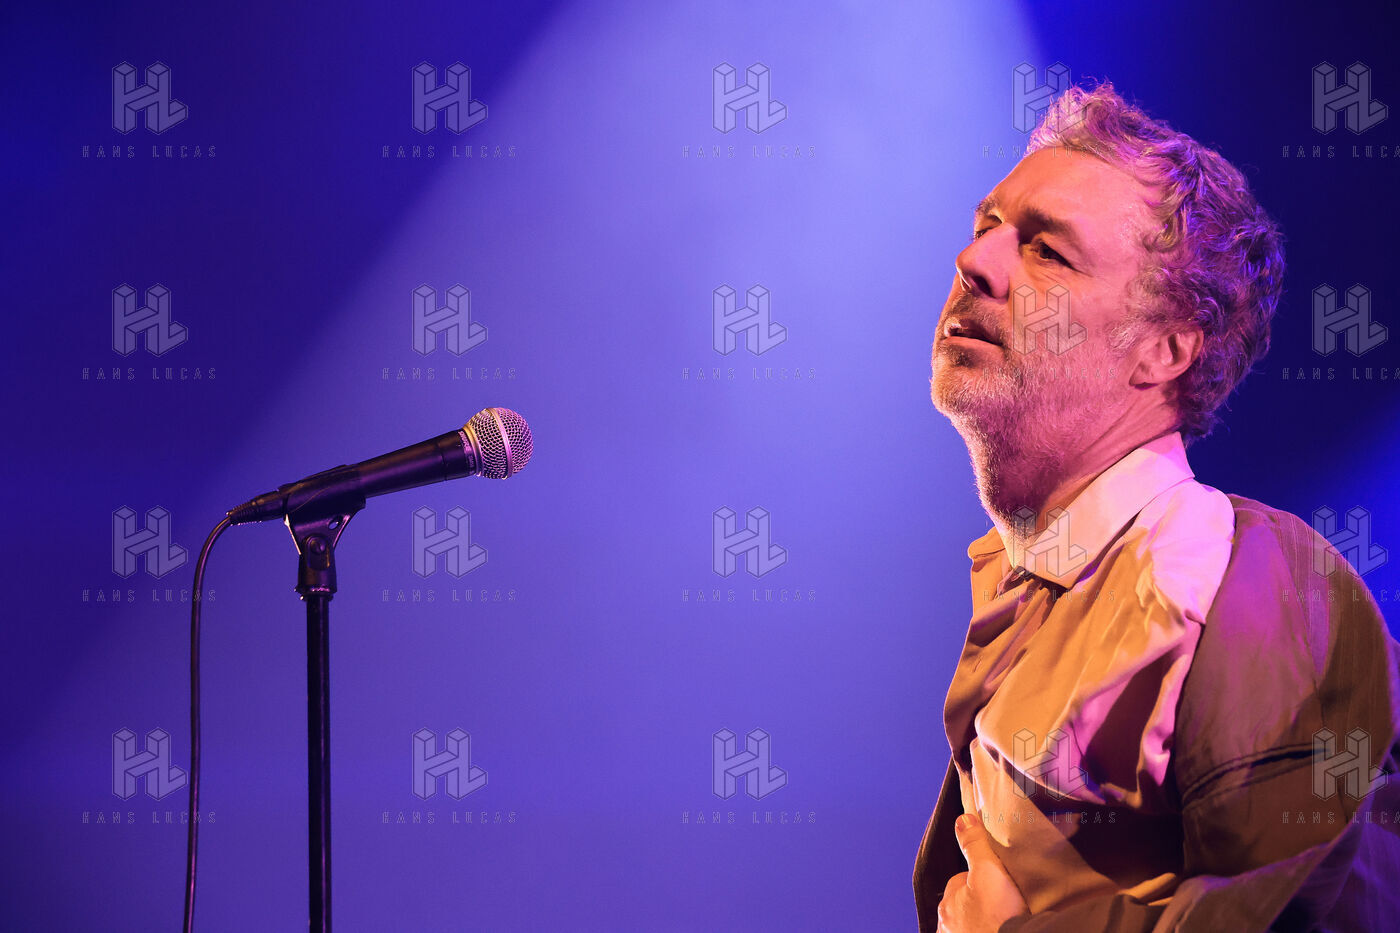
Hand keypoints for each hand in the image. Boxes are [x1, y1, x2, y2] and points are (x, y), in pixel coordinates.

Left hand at [937, 813, 1029, 932]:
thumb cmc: (999, 915)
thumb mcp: (989, 871)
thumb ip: (975, 845)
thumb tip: (963, 820)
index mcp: (947, 903)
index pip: (960, 881)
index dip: (980, 877)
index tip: (997, 881)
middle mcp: (946, 925)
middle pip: (963, 903)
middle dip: (978, 900)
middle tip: (1002, 901)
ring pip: (968, 922)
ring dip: (980, 918)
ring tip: (1002, 917)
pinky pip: (974, 932)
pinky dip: (982, 929)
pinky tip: (998, 927)